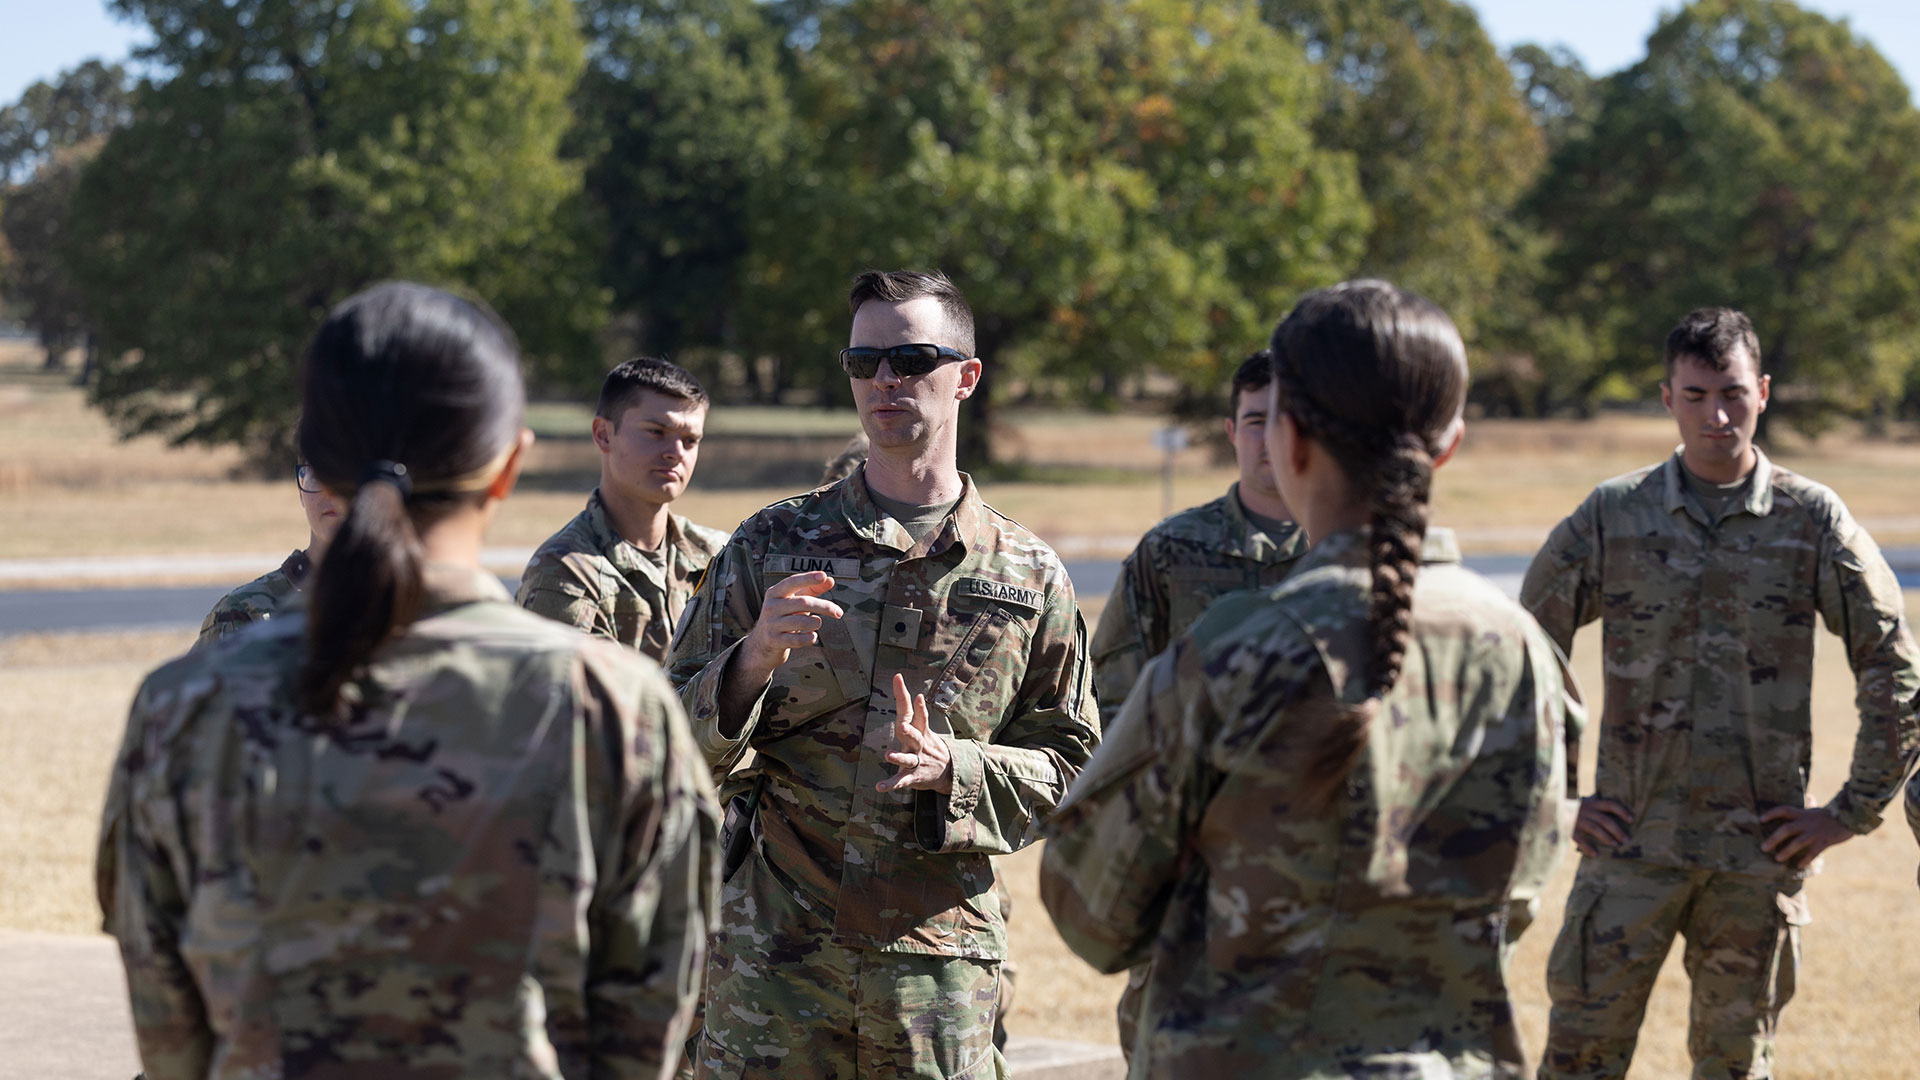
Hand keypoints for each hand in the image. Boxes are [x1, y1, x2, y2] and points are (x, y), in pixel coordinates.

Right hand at [735, 571, 843, 685]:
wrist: (762, 643)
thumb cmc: (783, 617)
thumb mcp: (794, 601)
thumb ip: (812, 590)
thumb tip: (830, 580)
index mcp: (775, 593)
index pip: (792, 582)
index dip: (808, 578)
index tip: (823, 576)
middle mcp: (771, 607)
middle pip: (803, 602)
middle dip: (824, 606)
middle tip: (839, 612)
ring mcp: (771, 624)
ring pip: (801, 621)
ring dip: (815, 622)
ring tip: (817, 623)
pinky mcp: (774, 641)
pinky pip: (796, 640)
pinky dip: (809, 638)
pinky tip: (813, 637)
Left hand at [877, 673, 951, 793]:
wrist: (948, 771)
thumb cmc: (928, 744)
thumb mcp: (922, 727)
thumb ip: (910, 708)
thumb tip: (902, 683)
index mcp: (919, 730)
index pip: (912, 711)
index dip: (905, 696)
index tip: (899, 679)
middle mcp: (918, 744)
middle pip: (914, 735)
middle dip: (909, 731)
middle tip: (902, 726)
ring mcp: (916, 760)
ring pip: (908, 759)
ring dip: (899, 757)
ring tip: (888, 755)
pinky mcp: (913, 777)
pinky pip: (901, 781)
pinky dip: (891, 784)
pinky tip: (879, 786)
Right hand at [1572, 796, 1633, 855]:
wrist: (1551, 809)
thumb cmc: (1574, 809)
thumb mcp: (1586, 804)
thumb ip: (1598, 809)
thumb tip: (1619, 818)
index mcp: (1592, 803)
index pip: (1610, 804)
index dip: (1622, 811)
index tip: (1632, 820)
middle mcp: (1586, 810)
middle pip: (1604, 820)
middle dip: (1617, 830)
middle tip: (1626, 840)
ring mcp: (1577, 820)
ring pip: (1594, 828)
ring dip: (1606, 837)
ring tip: (1615, 845)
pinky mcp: (1570, 829)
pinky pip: (1580, 839)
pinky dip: (1588, 847)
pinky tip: (1596, 854)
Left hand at [1760, 806, 1851, 869]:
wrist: (1850, 819)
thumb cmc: (1830, 815)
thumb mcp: (1816, 809)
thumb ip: (1809, 806)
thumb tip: (1809, 796)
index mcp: (1802, 814)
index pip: (1784, 810)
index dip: (1772, 814)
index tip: (1760, 820)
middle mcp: (1806, 822)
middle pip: (1787, 829)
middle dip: (1774, 839)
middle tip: (1763, 848)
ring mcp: (1815, 832)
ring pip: (1798, 842)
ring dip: (1787, 851)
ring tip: (1777, 858)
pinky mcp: (1825, 841)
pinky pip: (1814, 852)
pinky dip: (1806, 859)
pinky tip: (1799, 866)